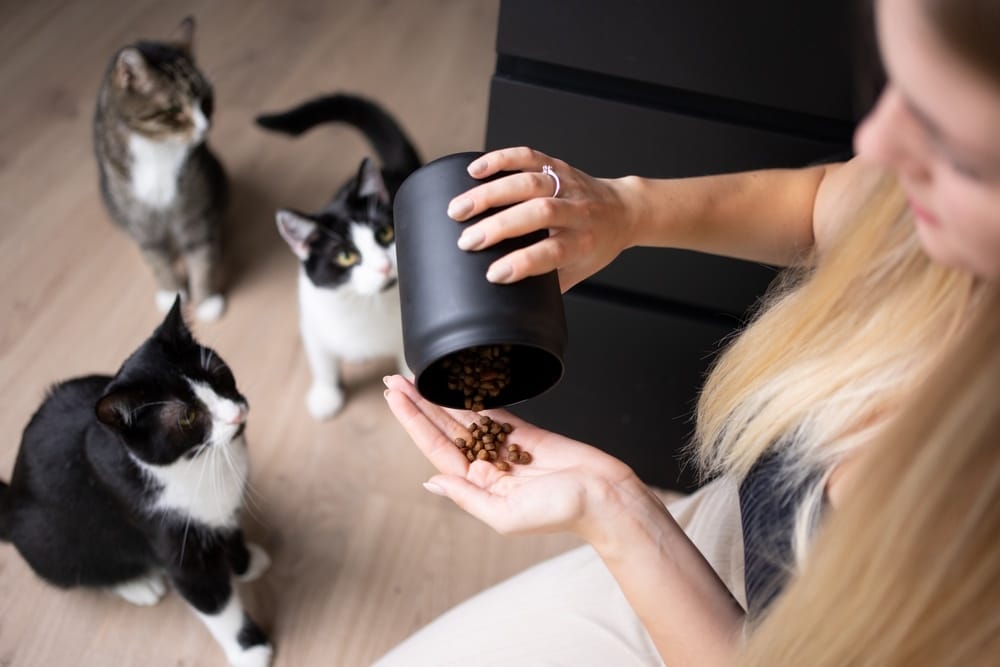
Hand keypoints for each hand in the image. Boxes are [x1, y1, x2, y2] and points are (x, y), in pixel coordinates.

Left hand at [382, 374, 650, 543]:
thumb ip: (467, 497)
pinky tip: (455, 382)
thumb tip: (431, 482)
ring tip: (415, 377)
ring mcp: (505, 448)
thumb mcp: (505, 515)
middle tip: (393, 379)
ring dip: (439, 397)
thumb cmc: (562, 512)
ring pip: (464, 416)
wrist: (605, 496)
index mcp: (478, 486)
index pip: (434, 448)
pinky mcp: (525, 433)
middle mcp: (486, 466)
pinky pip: (493, 410)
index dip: (412, 421)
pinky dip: (474, 396)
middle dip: (418, 404)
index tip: (394, 398)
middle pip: (443, 429)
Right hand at [446, 146, 641, 291]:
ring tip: (458, 209)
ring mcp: (567, 183)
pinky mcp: (557, 164)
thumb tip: (512, 303)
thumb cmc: (595, 246)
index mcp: (584, 243)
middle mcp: (578, 211)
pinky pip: (528, 156)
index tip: (493, 275)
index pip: (553, 253)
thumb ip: (548, 284)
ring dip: (489, 194)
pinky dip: (499, 160)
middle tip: (465, 241)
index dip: (523, 263)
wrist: (624, 210)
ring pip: (529, 182)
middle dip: (498, 227)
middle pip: (538, 213)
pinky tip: (474, 171)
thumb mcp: (578, 271)